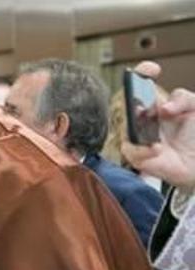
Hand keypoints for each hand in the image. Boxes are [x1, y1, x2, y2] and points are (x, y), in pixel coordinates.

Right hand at [122, 61, 194, 188]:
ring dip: (139, 128)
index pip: (143, 83)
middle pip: (129, 104)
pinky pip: (131, 151)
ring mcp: (140, 137)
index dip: (142, 73)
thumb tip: (163, 108)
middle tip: (147, 107)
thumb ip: (183, 99)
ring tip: (155, 134)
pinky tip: (156, 148)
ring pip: (127, 128)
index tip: (151, 69)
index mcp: (157, 103)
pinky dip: (142, 150)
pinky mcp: (139, 158)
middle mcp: (145, 119)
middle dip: (135, 104)